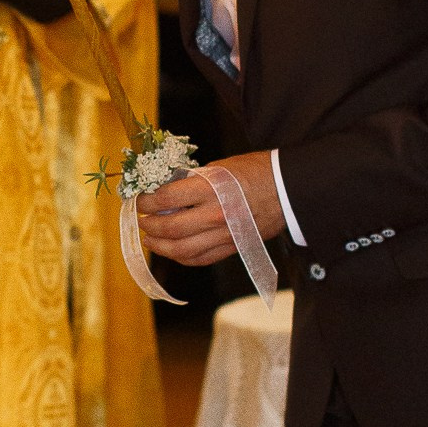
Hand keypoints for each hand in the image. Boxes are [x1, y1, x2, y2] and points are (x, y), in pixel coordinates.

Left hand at [135, 150, 286, 268]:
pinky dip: (182, 257)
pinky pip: (201, 258)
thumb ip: (193, 181)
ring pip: (182, 249)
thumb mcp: (220, 167)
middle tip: (140, 220)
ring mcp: (225, 234)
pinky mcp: (232, 247)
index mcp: (211, 188)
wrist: (289, 189)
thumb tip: (166, 192)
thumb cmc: (255, 172)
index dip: (146, 201)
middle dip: (149, 225)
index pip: (167, 198)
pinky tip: (172, 250)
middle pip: (171, 228)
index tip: (138, 200)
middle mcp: (216, 214)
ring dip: (160, 246)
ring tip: (149, 239)